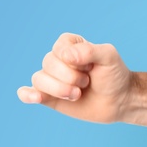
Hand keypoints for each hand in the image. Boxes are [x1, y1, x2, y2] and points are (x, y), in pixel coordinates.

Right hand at [16, 34, 133, 121]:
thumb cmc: (114, 76)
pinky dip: (27, 95)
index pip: (59, 49)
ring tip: (77, 95)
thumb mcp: (109, 57)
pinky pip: (27, 93)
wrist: (120, 101)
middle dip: (71, 77)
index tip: (91, 67)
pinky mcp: (48, 97)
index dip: (76, 61)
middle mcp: (57, 60)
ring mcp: (51, 79)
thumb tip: (66, 55)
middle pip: (48, 64)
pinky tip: (34, 97)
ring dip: (60, 90)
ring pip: (39, 80)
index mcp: (69, 45)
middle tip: (87, 83)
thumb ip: (90, 51)